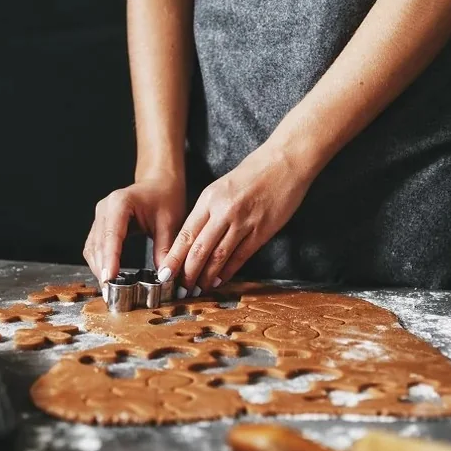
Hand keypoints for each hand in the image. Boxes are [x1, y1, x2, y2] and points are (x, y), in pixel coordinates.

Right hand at [83, 174, 185, 283]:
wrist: (159, 183)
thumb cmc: (165, 197)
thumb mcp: (170, 222)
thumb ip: (165, 248)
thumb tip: (164, 276)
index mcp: (120, 202)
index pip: (111, 235)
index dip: (109, 258)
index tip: (109, 278)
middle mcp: (104, 208)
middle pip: (97, 244)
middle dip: (102, 269)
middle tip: (111, 292)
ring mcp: (100, 217)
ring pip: (92, 248)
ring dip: (99, 268)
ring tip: (109, 290)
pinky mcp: (101, 226)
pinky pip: (95, 247)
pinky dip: (100, 263)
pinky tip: (109, 278)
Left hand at [158, 146, 312, 296]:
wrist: (285, 162)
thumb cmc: (255, 171)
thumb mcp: (222, 186)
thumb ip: (209, 210)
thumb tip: (195, 236)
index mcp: (209, 198)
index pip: (185, 233)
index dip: (174, 257)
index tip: (164, 273)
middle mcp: (223, 211)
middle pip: (198, 249)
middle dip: (187, 273)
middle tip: (180, 289)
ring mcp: (243, 222)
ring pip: (218, 256)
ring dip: (206, 276)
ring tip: (198, 289)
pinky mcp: (261, 230)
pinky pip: (240, 256)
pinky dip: (228, 271)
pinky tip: (219, 280)